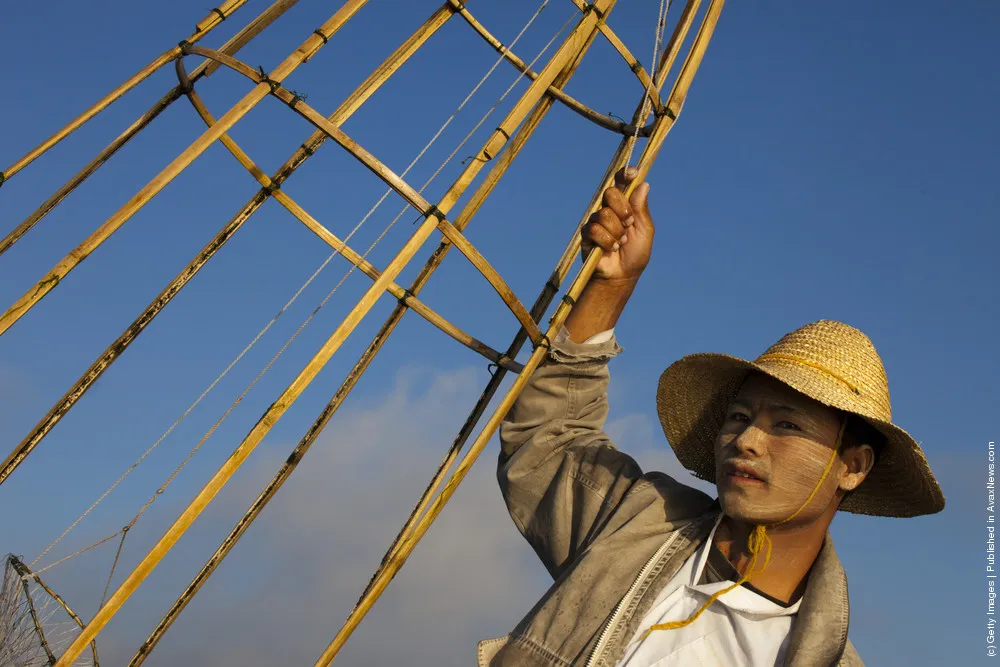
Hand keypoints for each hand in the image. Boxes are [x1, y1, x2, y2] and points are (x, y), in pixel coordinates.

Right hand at [581, 167, 653, 282]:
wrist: (621, 276)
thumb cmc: (635, 253)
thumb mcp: (644, 231)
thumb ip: (641, 209)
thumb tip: (643, 184)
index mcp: (625, 205)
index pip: (622, 183)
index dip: (625, 174)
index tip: (632, 173)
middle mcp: (609, 209)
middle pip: (610, 193)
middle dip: (623, 209)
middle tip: (628, 224)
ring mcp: (596, 220)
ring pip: (604, 214)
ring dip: (616, 231)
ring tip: (621, 242)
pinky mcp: (586, 233)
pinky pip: (595, 229)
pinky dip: (607, 241)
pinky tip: (610, 249)